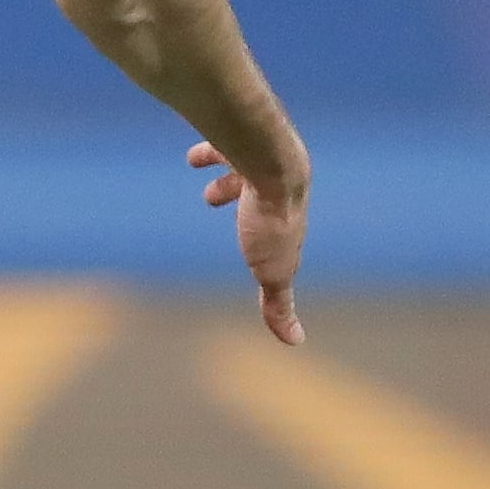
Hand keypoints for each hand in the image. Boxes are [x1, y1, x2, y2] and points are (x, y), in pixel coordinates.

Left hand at [190, 141, 307, 344]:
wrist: (272, 166)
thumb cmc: (272, 221)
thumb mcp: (273, 273)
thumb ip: (278, 303)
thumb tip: (296, 342)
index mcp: (285, 224)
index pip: (279, 241)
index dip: (273, 251)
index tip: (265, 261)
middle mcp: (275, 194)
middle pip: (260, 206)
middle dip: (250, 216)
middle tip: (233, 218)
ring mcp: (258, 168)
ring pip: (242, 177)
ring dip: (227, 183)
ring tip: (210, 191)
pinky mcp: (239, 145)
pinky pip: (222, 149)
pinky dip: (209, 154)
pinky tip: (193, 158)